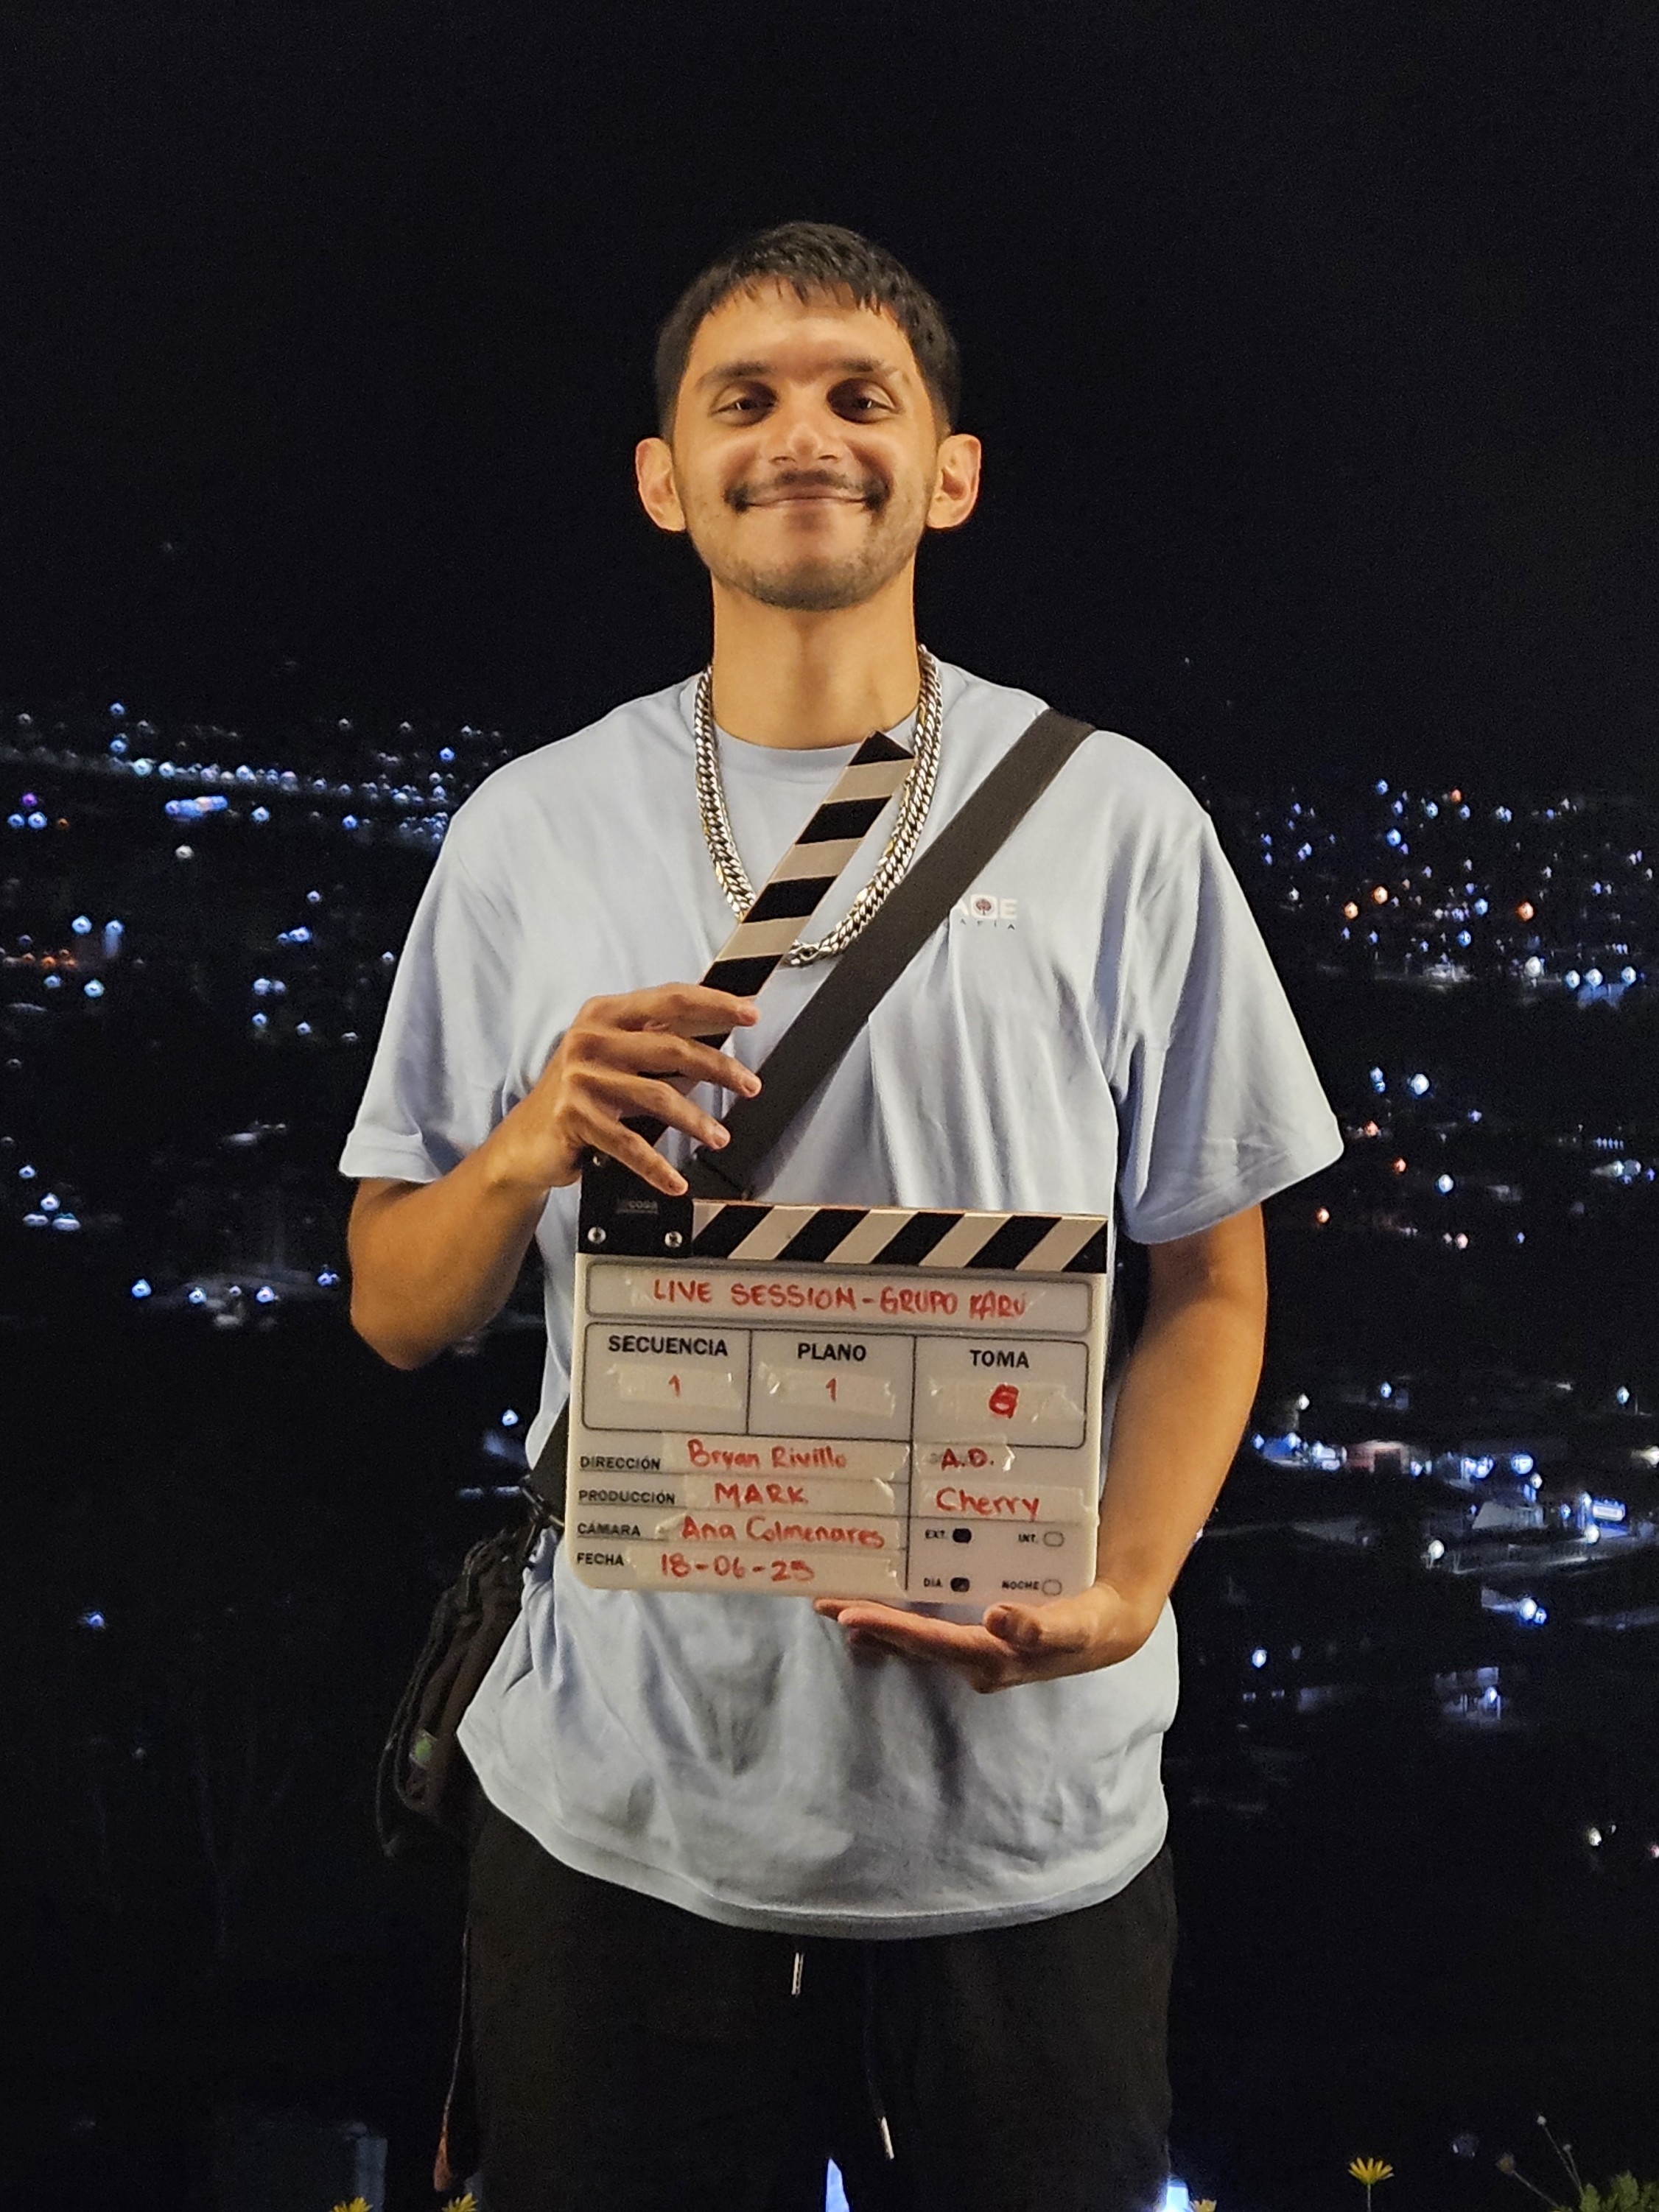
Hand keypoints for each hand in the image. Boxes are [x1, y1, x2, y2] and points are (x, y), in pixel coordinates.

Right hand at [486, 984, 762, 1198]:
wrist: (526, 1141)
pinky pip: (628, 1144)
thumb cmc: (580, 1095)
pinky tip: (675, 1181)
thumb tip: (717, 1050)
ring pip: (657, 1096)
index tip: (750, 1013)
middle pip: (671, 1047)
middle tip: (750, 1085)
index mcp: (606, 1014)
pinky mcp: (575, 1117)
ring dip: (696, 1121)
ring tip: (719, 1136)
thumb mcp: (616, 1058)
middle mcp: (591, 1039)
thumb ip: (658, 1047)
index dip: (714, 1004)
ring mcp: (581, 1078)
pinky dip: (656, 1167)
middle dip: (720, 1067)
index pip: (670, 999)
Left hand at [813, 1579, 1161, 1693]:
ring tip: (832, 1609)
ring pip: (914, 1644)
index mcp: (994, 1659)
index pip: (931, 1642)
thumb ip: (1041, 1625)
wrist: (1109, 1631)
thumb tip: (998, 1618)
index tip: (850, 1614)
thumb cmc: (1091, 1624)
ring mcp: (974, 1656)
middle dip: (869, 1625)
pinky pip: (927, 1637)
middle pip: (912, 1644)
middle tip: (821, 1603)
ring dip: (876, 1628)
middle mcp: (976, 1663)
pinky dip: (896, 1627)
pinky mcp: (976, 1645)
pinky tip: (871, 1622)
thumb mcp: (1076, 1625)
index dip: (890, 1628)